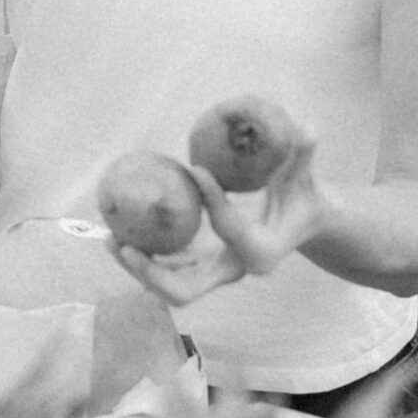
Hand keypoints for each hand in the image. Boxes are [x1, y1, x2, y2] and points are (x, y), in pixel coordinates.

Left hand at [112, 138, 330, 305]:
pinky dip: (146, 258)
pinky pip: (168, 272)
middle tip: (125, 245)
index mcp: (262, 253)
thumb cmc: (304, 197)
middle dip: (151, 273)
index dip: (213, 201)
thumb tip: (308, 126)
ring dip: (138, 268)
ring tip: (109, 239)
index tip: (195, 169)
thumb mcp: (307, 176)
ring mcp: (217, 275)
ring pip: (169, 287)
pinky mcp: (204, 269)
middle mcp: (235, 271)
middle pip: (185, 291)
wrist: (303, 225)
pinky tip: (122, 233)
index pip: (230, 230)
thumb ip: (306, 154)